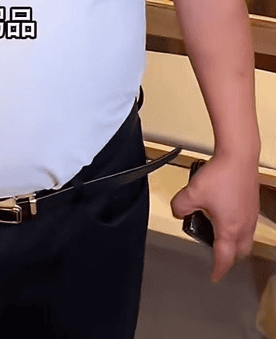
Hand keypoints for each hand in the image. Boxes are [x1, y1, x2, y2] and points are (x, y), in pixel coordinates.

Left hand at [170, 153, 259, 281]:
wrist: (239, 155)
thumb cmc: (222, 174)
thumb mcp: (192, 192)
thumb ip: (180, 206)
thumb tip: (178, 211)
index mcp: (230, 228)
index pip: (225, 257)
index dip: (218, 269)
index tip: (214, 275)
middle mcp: (244, 224)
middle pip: (240, 251)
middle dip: (230, 257)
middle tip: (219, 257)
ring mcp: (251, 214)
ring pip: (246, 237)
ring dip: (235, 241)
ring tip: (221, 236)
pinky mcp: (252, 202)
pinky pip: (248, 223)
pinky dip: (239, 226)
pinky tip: (228, 214)